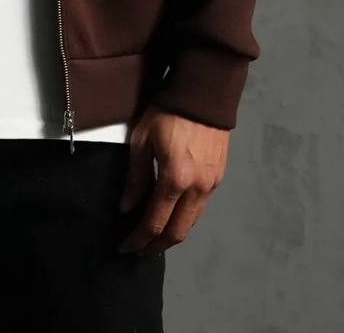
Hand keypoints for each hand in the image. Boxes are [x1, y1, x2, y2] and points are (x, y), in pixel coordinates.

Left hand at [116, 104, 228, 255]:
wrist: (204, 93)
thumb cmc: (167, 111)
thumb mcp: (142, 140)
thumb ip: (135, 177)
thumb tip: (126, 207)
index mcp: (175, 179)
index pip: (155, 223)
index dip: (139, 239)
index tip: (125, 248)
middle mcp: (197, 188)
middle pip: (178, 232)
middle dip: (156, 246)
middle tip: (139, 251)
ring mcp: (211, 185)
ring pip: (191, 223)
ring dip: (172, 234)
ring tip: (153, 237)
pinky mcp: (218, 178)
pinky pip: (200, 208)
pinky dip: (184, 218)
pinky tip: (172, 215)